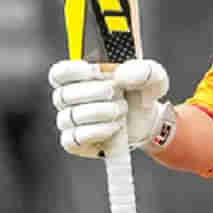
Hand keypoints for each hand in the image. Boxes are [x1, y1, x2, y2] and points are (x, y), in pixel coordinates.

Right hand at [48, 59, 176, 157]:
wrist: (149, 120)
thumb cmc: (142, 92)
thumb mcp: (152, 76)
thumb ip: (143, 70)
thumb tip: (121, 74)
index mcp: (80, 77)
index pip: (59, 73)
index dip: (71, 71)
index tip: (93, 70)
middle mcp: (69, 99)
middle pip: (63, 95)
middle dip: (93, 93)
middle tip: (116, 93)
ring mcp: (70, 122)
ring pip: (69, 117)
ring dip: (99, 112)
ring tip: (121, 110)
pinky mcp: (76, 143)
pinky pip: (73, 139)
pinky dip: (96, 132)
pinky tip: (115, 127)